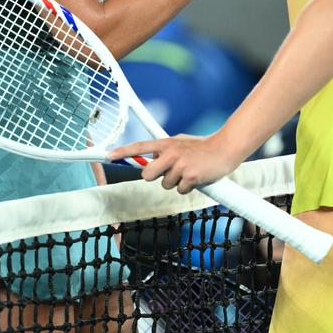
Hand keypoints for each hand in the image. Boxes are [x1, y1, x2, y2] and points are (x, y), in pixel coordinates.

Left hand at [108, 133, 243, 194]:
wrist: (225, 149)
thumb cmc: (202, 147)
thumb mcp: (180, 142)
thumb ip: (166, 150)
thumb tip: (153, 159)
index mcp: (166, 143)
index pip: (139, 147)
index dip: (122, 152)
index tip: (108, 155)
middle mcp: (171, 152)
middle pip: (148, 175)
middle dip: (157, 177)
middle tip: (170, 172)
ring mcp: (180, 165)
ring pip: (165, 185)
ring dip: (176, 183)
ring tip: (189, 172)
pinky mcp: (190, 177)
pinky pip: (180, 190)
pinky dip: (187, 188)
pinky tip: (197, 178)